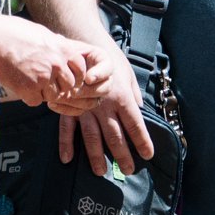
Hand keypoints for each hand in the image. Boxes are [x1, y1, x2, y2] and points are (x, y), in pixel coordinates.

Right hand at [0, 17, 105, 109]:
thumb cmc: (14, 32)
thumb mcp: (42, 33)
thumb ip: (56, 44)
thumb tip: (64, 46)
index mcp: (63, 50)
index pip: (81, 70)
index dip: (73, 76)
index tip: (64, 78)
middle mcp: (57, 64)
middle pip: (69, 86)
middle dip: (59, 87)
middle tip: (45, 84)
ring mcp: (44, 78)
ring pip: (53, 96)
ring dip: (44, 93)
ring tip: (30, 82)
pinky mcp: (29, 89)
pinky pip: (36, 101)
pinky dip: (29, 97)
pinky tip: (20, 86)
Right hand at [54, 39, 155, 174]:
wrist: (82, 43)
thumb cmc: (108, 58)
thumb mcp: (127, 72)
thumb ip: (134, 92)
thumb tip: (142, 108)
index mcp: (122, 97)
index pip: (135, 123)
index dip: (142, 140)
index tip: (148, 154)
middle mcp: (104, 105)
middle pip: (115, 135)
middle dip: (122, 154)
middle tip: (127, 170)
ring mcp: (85, 107)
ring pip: (92, 136)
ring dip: (96, 155)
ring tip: (101, 171)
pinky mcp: (69, 105)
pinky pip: (67, 127)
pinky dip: (66, 144)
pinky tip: (67, 158)